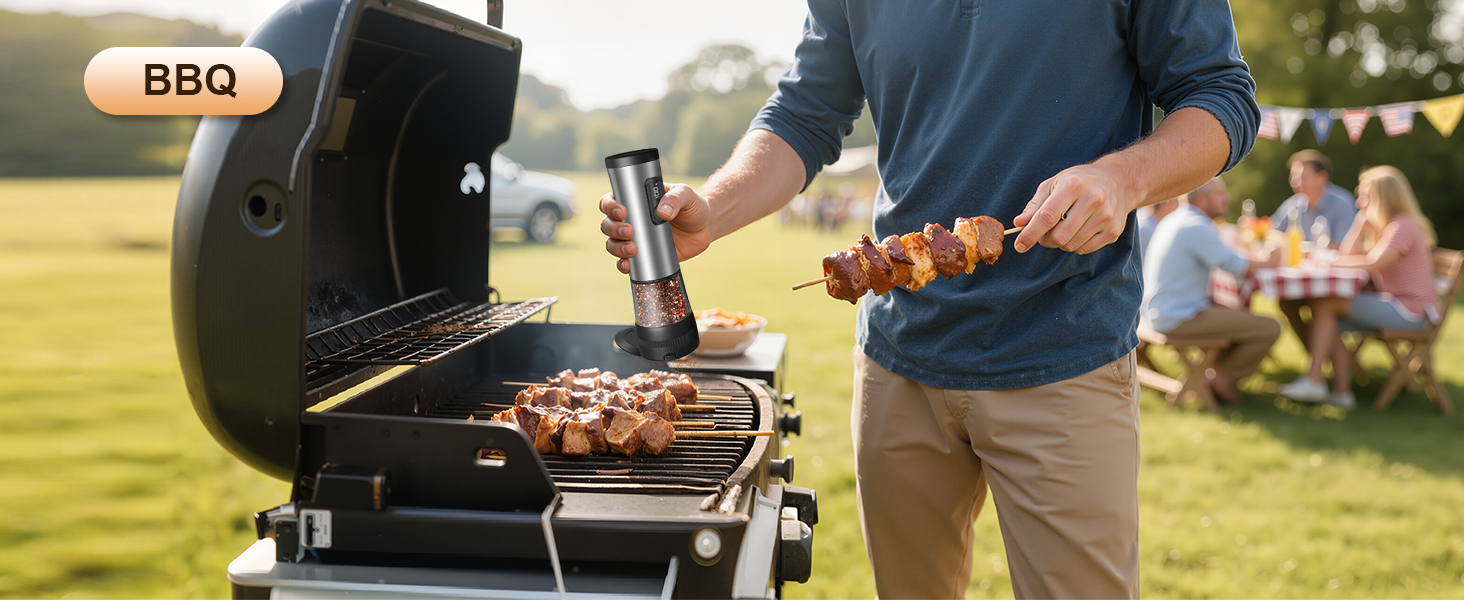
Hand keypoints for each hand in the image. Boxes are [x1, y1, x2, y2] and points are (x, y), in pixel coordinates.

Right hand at [599, 183, 712, 273]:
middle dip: (614, 229)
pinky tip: (628, 265)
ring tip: (633, 249)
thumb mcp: (686, 195)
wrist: (704, 228)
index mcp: (636, 200)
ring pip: (613, 243)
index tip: (622, 212)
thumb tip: (663, 211)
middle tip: (630, 231)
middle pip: (608, 224)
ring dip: (617, 247)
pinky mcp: (644, 255)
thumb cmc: (692, 206)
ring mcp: (636, 238)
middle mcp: (631, 219)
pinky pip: (626, 261)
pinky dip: (623, 264)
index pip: (612, 200)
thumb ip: (675, 198)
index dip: (610, 206)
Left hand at [1012, 163, 1135, 254]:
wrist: (1119, 181)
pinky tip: (1078, 230)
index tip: (1019, 245)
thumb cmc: (1080, 182)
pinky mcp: (1113, 230)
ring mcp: (1106, 217)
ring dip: (1060, 242)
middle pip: (1059, 236)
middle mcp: (1093, 200)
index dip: (1030, 234)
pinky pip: (1085, 249)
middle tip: (1044, 233)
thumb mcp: (1054, 184)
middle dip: (1045, 240)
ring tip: (1063, 227)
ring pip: (1071, 245)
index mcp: (1073, 185)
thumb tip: (1019, 223)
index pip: (1047, 216)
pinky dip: (1075, 245)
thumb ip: (1035, 205)